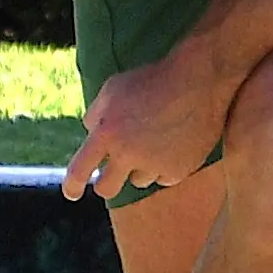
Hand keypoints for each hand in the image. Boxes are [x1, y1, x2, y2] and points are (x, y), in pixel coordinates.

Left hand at [62, 47, 237, 201]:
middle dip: (106, 183)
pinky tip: (172, 145)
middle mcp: (128, 153)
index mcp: (107, 132)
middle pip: (107, 188)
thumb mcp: (113, 88)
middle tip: (111, 176)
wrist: (199, 80)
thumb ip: (96, 113)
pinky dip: (165, 167)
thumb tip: (91, 133)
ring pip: (139, 181)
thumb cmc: (153, 80)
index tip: (72, 193)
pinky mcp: (179, 170)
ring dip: (140, 168)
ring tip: (154, 142)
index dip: (72, 185)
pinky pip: (164, 178)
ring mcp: (154, 164)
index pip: (80, 169)